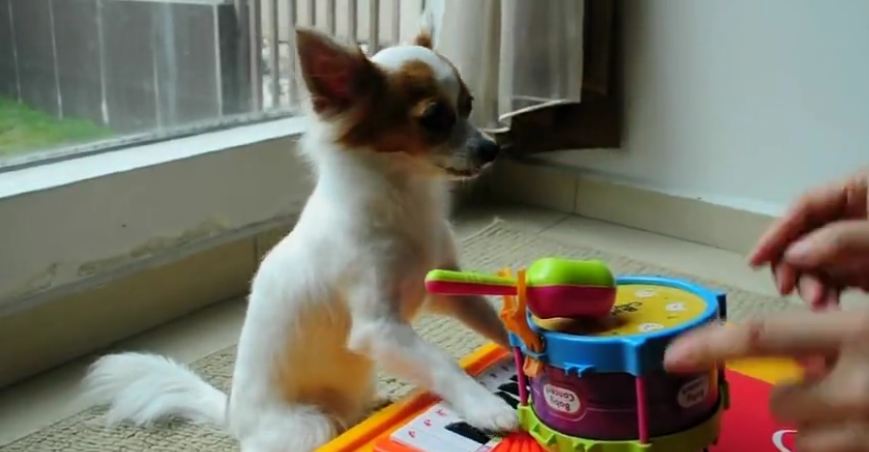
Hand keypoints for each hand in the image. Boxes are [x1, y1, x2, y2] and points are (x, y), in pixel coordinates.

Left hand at [665, 310, 868, 451]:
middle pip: (779, 399)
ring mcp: (865, 432)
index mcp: (860, 334)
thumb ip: (838, 324)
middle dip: (794, 393)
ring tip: (859, 405)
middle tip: (831, 382)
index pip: (762, 337)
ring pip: (803, 437)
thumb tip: (798, 323)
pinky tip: (864, 424)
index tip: (674, 355)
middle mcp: (859, 387)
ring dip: (819, 423)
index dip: (711, 346)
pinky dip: (840, 442)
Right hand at [750, 169, 868, 307]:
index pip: (804, 207)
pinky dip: (826, 296)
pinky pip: (833, 280)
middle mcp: (850, 214)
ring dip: (809, 286)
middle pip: (803, 236)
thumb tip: (792, 254)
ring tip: (820, 307)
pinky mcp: (862, 268)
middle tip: (789, 290)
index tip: (754, 261)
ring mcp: (856, 243)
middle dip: (794, 266)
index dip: (776, 234)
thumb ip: (840, 239)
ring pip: (814, 262)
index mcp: (857, 189)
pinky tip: (829, 309)